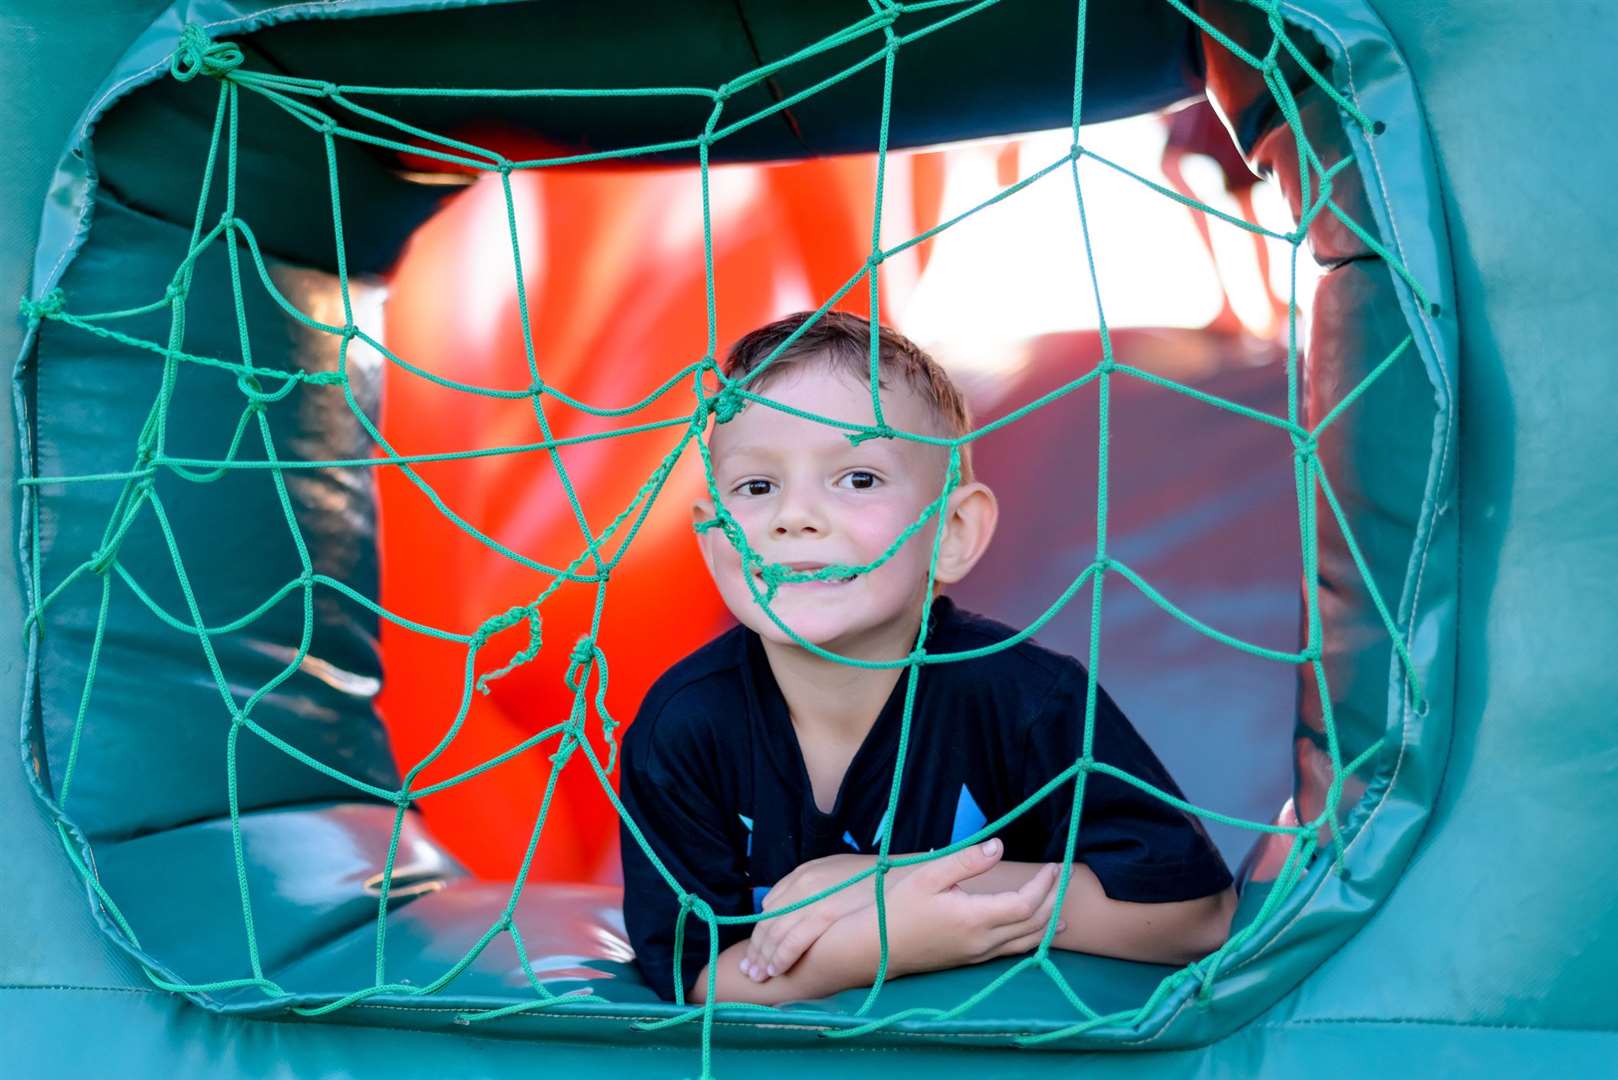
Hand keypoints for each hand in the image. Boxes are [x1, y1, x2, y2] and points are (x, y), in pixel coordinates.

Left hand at [742, 853, 903, 982]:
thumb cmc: (871, 879)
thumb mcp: (835, 871)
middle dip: (756, 947)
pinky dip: (780, 957)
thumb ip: (810, 886)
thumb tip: (789, 904)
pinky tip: (774, 970)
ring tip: (757, 974)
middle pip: (768, 920)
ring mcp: (811, 899)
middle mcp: (801, 884)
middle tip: (748, 968)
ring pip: (775, 933)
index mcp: (803, 873)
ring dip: (762, 956)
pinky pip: (793, 941)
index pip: (770, 905)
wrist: (900, 878)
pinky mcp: (823, 915)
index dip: (761, 929)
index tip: (756, 946)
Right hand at [851, 838, 1065, 980]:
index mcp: (974, 918)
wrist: (877, 949)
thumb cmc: (899, 909)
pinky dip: (1034, 938)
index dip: (1044, 885)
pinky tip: (1040, 932)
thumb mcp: (929, 876)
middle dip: (1054, 899)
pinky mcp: (974, 961)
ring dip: (1049, 922)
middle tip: (1062, 876)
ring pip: (1028, 942)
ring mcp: (980, 955)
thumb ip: (966, 861)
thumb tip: (998, 845)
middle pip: (1034, 924)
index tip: (1052, 866)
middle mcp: (983, 942)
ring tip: (1062, 904)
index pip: (1025, 904)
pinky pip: (1014, 950)